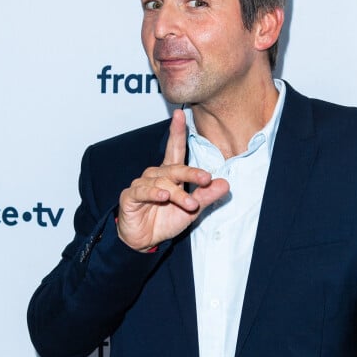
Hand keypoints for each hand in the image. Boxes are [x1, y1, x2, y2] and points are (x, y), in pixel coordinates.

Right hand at [117, 109, 229, 251]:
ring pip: (162, 183)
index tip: (180, 115)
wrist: (144, 241)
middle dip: (191, 173)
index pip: (174, 149)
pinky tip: (163, 197)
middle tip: (205, 179)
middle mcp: (155, 175)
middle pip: (174, 168)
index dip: (177, 132)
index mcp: (170, 174)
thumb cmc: (165, 220)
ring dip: (178, 194)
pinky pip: (143, 191)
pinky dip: (154, 193)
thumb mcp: (191, 210)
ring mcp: (142, 184)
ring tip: (191, 204)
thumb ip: (206, 196)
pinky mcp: (131, 196)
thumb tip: (225, 184)